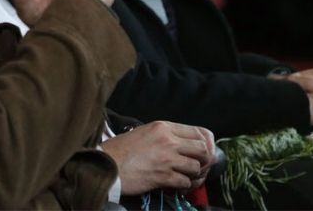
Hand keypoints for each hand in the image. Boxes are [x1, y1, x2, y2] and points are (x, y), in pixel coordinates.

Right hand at [102, 121, 216, 194]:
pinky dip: (184, 186)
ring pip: (196, 167)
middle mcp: (168, 140)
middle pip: (203, 149)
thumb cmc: (121, 150)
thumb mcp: (144, 132)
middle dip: (203, 161)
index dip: (206, 144)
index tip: (203, 153)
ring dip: (194, 175)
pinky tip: (177, 186)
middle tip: (197, 167)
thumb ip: (164, 135)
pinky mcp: (163, 176)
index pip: (199, 132)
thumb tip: (183, 144)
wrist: (106, 164)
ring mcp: (167, 159)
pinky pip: (185, 182)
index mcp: (163, 127)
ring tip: (186, 177)